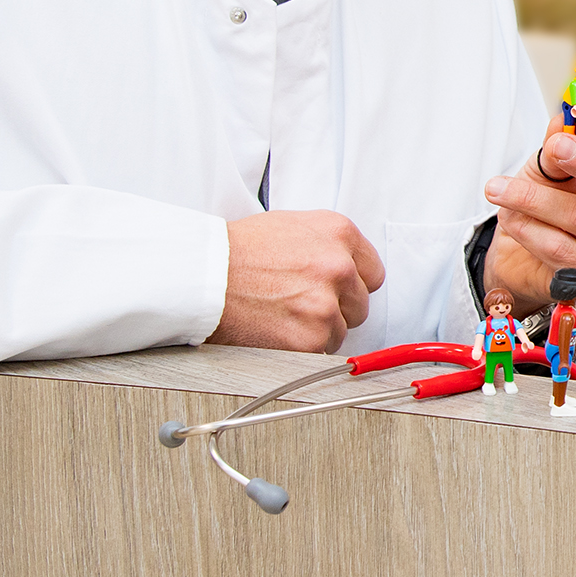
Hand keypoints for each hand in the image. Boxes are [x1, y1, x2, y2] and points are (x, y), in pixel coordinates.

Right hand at [211, 210, 385, 353]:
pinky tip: (277, 329)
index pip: (373, 272)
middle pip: (360, 304)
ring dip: (317, 329)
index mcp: (338, 233)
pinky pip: (322, 351)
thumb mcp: (292, 225)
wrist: (203, 276)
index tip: (334, 289)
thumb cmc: (238, 251)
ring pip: (341, 330)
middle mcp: (338, 266)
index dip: (351, 284)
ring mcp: (326, 304)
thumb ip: (328, 244)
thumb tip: (350, 266)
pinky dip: (301, 347)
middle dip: (335, 307)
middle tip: (298, 302)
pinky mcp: (311, 338)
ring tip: (282, 314)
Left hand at [483, 109, 575, 311]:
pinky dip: (531, 230)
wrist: (523, 256)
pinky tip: (510, 218)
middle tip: (555, 148)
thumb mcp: (549, 168)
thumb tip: (563, 123)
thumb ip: (559, 145)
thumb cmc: (547, 204)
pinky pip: (563, 251)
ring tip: (499, 188)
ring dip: (535, 198)